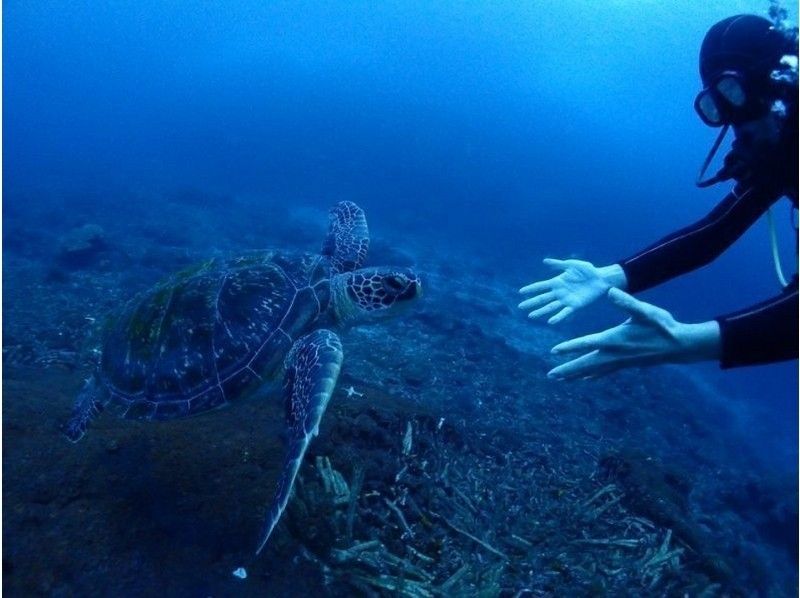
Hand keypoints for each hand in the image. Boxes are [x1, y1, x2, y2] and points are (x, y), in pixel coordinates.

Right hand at [518, 259, 625, 324]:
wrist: (601, 278)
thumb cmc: (587, 270)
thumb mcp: (572, 264)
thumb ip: (559, 264)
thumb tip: (544, 261)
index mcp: (557, 282)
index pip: (541, 286)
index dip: (531, 289)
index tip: (521, 292)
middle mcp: (559, 292)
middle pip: (542, 298)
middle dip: (531, 302)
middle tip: (520, 307)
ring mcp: (566, 300)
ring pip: (550, 307)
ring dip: (540, 311)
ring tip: (531, 316)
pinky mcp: (575, 305)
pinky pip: (565, 312)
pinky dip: (558, 317)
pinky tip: (550, 321)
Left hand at [547, 288, 720, 379]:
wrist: (679, 345)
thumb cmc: (661, 326)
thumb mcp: (644, 310)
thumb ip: (626, 302)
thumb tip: (610, 292)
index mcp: (614, 339)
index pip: (587, 343)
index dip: (569, 347)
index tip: (553, 352)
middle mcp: (614, 353)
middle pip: (586, 363)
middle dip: (568, 369)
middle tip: (551, 375)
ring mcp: (620, 361)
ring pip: (594, 370)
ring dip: (577, 374)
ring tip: (560, 379)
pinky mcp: (626, 364)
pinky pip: (605, 372)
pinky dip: (593, 375)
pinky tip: (585, 379)